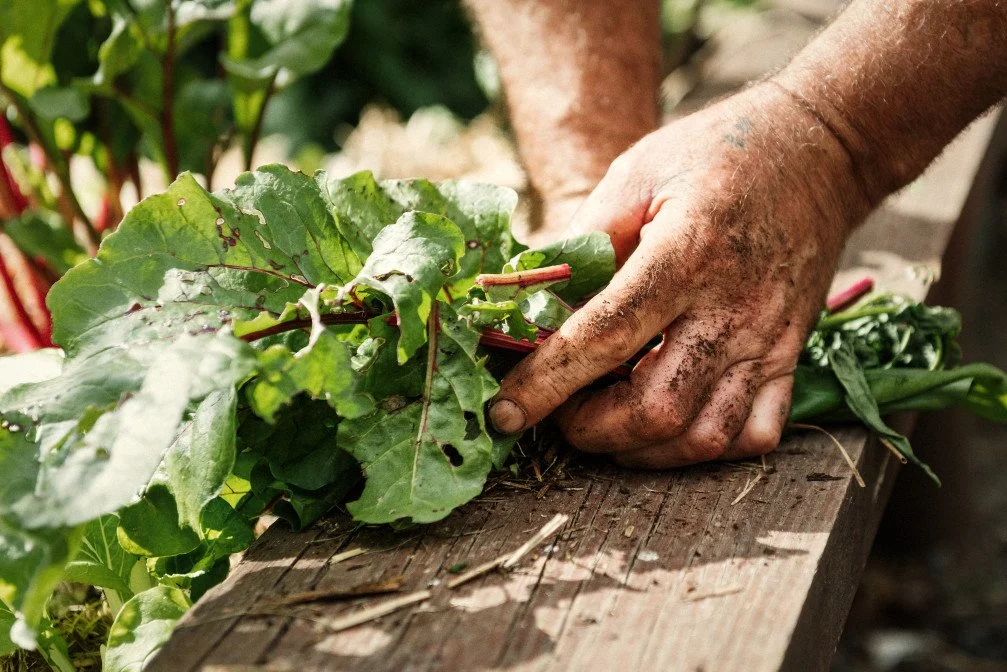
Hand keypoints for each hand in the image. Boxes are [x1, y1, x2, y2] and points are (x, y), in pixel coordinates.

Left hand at [489, 82, 869, 467]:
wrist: (822, 149)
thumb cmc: (717, 154)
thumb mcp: (637, 173)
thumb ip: (583, 242)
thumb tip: (529, 307)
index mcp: (686, 252)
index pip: (604, 337)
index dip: (545, 383)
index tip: (503, 412)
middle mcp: (734, 307)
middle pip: (656, 408)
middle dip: (590, 429)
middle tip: (561, 411)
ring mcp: (771, 339)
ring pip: (703, 437)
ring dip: (640, 449)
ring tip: (605, 422)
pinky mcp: (793, 355)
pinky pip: (756, 435)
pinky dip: (703, 447)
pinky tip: (668, 424)